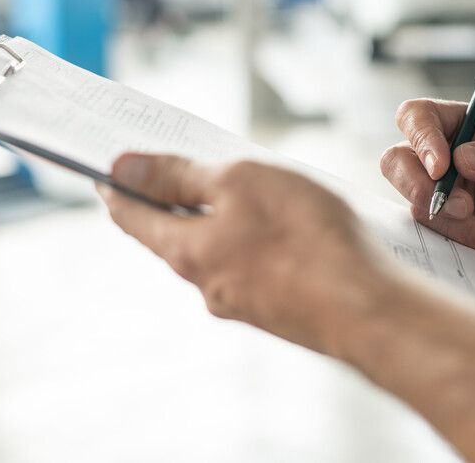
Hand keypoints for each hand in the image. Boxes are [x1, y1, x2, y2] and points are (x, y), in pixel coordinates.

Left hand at [99, 154, 391, 354]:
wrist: (368, 309)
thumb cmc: (305, 237)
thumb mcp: (240, 182)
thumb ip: (180, 175)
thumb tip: (123, 169)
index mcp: (187, 252)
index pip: (133, 216)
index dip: (117, 187)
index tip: (106, 167)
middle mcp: (208, 285)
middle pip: (176, 235)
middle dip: (175, 199)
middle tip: (181, 165)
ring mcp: (245, 303)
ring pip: (220, 252)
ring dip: (223, 221)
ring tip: (248, 189)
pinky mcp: (280, 310)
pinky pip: (256, 267)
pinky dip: (257, 242)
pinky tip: (287, 228)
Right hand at [380, 99, 474, 254]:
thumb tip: (462, 158)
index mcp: (461, 124)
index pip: (417, 115)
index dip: (421, 137)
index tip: (442, 167)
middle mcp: (439, 155)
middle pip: (396, 160)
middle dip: (422, 188)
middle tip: (463, 208)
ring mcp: (434, 192)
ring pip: (415, 203)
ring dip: (456, 223)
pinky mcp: (438, 224)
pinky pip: (432, 234)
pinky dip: (464, 241)